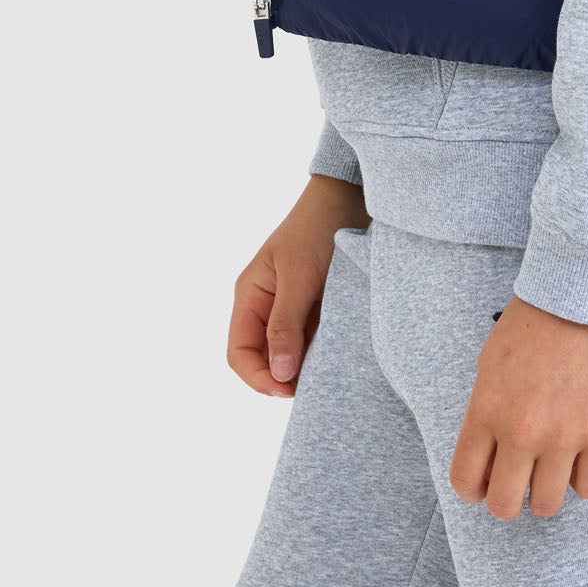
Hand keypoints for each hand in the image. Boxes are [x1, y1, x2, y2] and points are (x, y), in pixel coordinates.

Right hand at [227, 173, 367, 397]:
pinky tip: (335, 355)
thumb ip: (285, 325)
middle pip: (261, 358)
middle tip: (311, 386)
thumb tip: (278, 374)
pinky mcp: (314, 306)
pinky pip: (309, 340)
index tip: (287, 389)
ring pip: (287, 353)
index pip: (239, 353)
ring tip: (325, 372)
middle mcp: (265, 305)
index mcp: (249, 296)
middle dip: (280, 377)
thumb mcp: (299, 277)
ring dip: (301, 366)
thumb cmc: (317, 230)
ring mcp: (290, 306)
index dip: (258, 378)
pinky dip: (318, 351)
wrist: (348, 197)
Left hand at [449, 294, 587, 518]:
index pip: (466, 481)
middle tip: (521, 479)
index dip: (475, 489)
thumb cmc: (535, 321)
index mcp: (486, 411)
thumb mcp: (490, 362)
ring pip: (547, 505)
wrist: (585, 292)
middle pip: (504, 505)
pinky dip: (584, 479)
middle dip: (509, 498)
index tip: (486, 483)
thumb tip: (492, 452)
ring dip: (547, 491)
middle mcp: (521, 432)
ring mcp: (563, 436)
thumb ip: (487, 411)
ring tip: (554, 467)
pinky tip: (583, 456)